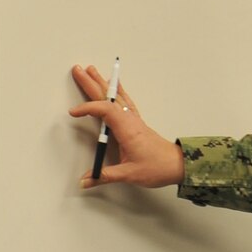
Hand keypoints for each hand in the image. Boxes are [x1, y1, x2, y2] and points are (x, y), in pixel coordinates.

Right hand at [68, 63, 183, 188]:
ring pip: (115, 96)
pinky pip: (124, 101)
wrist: (177, 165)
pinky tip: (114, 84)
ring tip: (91, 70)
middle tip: (78, 70)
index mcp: (127, 129)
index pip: (105, 111)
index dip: (88, 109)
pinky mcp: (136, 122)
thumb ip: (105, 176)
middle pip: (107, 97)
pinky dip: (117, 90)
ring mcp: (134, 119)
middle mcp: (130, 120)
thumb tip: (85, 180)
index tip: (74, 113)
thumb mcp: (129, 174)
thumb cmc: (157, 167)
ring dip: (102, 83)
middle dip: (91, 83)